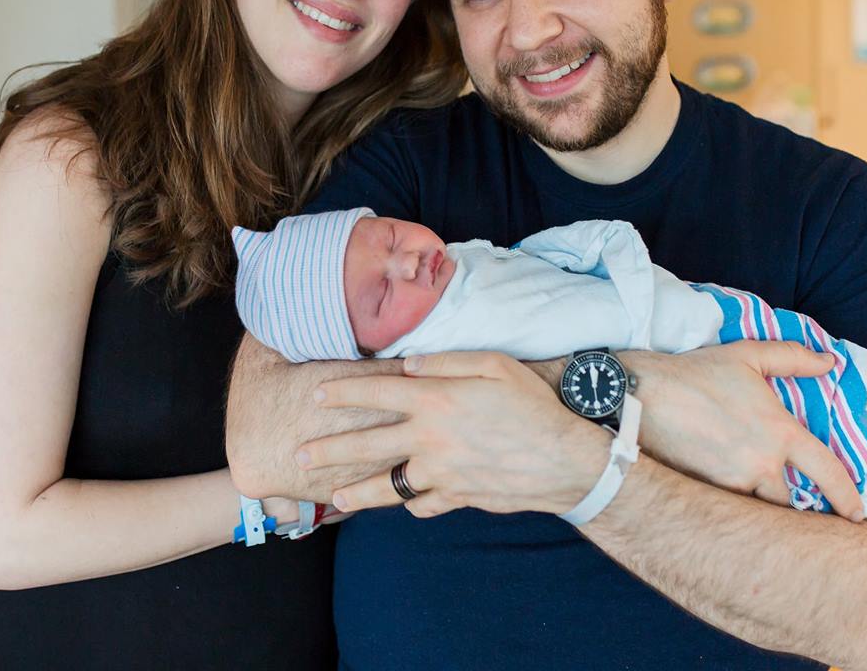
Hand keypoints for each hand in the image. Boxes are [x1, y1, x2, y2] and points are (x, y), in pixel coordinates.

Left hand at [295, 352, 611, 517]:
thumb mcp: (495, 364)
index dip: (343, 392)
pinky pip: (423, 505)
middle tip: (301, 457)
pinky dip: (411, 503)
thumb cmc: (532, 405)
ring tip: (333, 499)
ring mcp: (441, 475)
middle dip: (330, 451)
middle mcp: (429, 440)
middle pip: (367, 446)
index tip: (317, 395)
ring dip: (356, 493)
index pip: (376, 393)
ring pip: (386, 486)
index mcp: (436, 401)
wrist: (565, 461)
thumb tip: (409, 363)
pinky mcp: (457, 498)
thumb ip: (448, 360)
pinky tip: (403, 502)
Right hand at [622, 340, 863, 520]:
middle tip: (791, 507)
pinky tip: (719, 496)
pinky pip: (728, 508)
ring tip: (751, 500)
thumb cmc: (694, 372)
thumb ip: (791, 357)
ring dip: (759, 505)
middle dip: (792, 506)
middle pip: (792, 503)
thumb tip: (828, 362)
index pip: (828, 473)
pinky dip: (730, 505)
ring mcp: (733, 483)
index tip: (856, 512)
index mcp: (780, 432)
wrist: (641, 394)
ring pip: (759, 509)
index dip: (847, 496)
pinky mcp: (705, 493)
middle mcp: (762, 464)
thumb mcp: (745, 355)